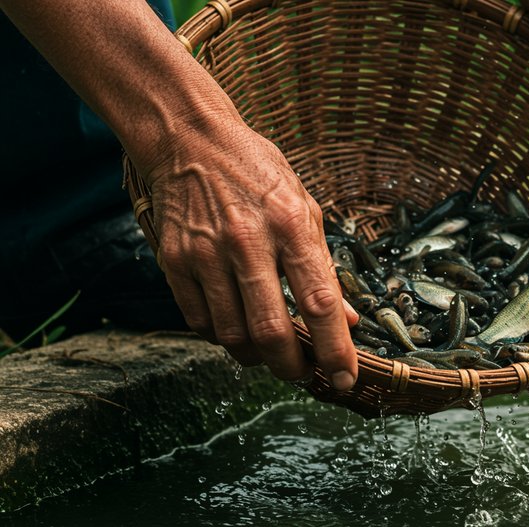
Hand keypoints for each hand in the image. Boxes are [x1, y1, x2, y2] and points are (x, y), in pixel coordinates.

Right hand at [147, 118, 358, 388]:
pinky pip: (199, 321)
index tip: (344, 379)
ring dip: (256, 358)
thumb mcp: (304, 208)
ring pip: (232, 335)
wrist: (189, 139)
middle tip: (303, 375)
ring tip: (271, 355)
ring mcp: (206, 252)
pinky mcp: (174, 260)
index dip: (334, 349)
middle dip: (292, 367)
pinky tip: (237, 332)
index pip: (319, 302)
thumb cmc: (257, 174)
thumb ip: (324, 266)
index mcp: (290, 224)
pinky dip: (222, 339)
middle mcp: (247, 240)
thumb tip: (348, 320)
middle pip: (271, 330)